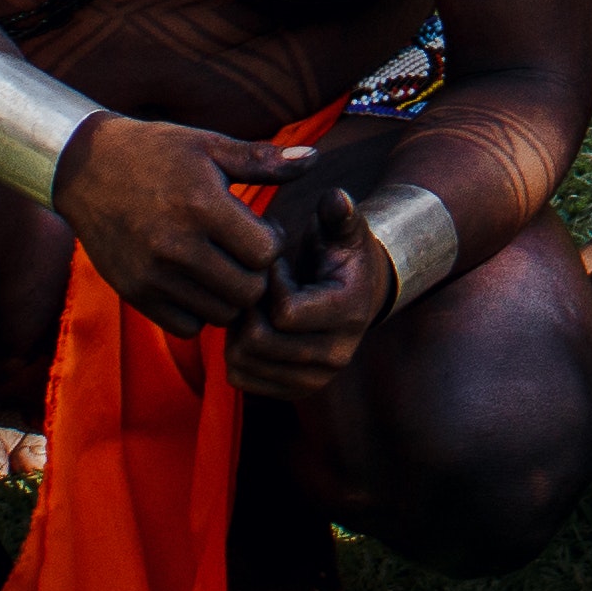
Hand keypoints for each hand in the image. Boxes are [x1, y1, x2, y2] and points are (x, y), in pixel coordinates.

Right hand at [53, 110, 314, 333]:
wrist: (85, 168)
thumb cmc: (156, 152)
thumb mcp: (209, 146)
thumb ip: (263, 161)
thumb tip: (316, 160)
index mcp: (201, 205)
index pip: (265, 252)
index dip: (270, 241)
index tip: (258, 227)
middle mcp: (176, 246)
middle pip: (247, 290)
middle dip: (255, 274)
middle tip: (243, 252)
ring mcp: (153, 275)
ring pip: (220, 313)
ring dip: (229, 295)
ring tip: (221, 266)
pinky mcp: (135, 293)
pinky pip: (187, 326)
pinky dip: (199, 311)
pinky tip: (196, 282)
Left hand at [229, 181, 398, 399]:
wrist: (356, 297)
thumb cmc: (342, 255)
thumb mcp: (344, 231)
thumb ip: (340, 214)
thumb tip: (336, 199)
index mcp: (349, 313)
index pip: (285, 312)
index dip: (268, 283)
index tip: (273, 263)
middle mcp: (336, 356)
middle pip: (259, 342)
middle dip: (247, 307)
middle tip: (253, 284)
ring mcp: (314, 380)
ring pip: (243, 363)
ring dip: (238, 329)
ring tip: (253, 304)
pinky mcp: (293, 391)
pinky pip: (240, 379)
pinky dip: (236, 351)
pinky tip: (251, 326)